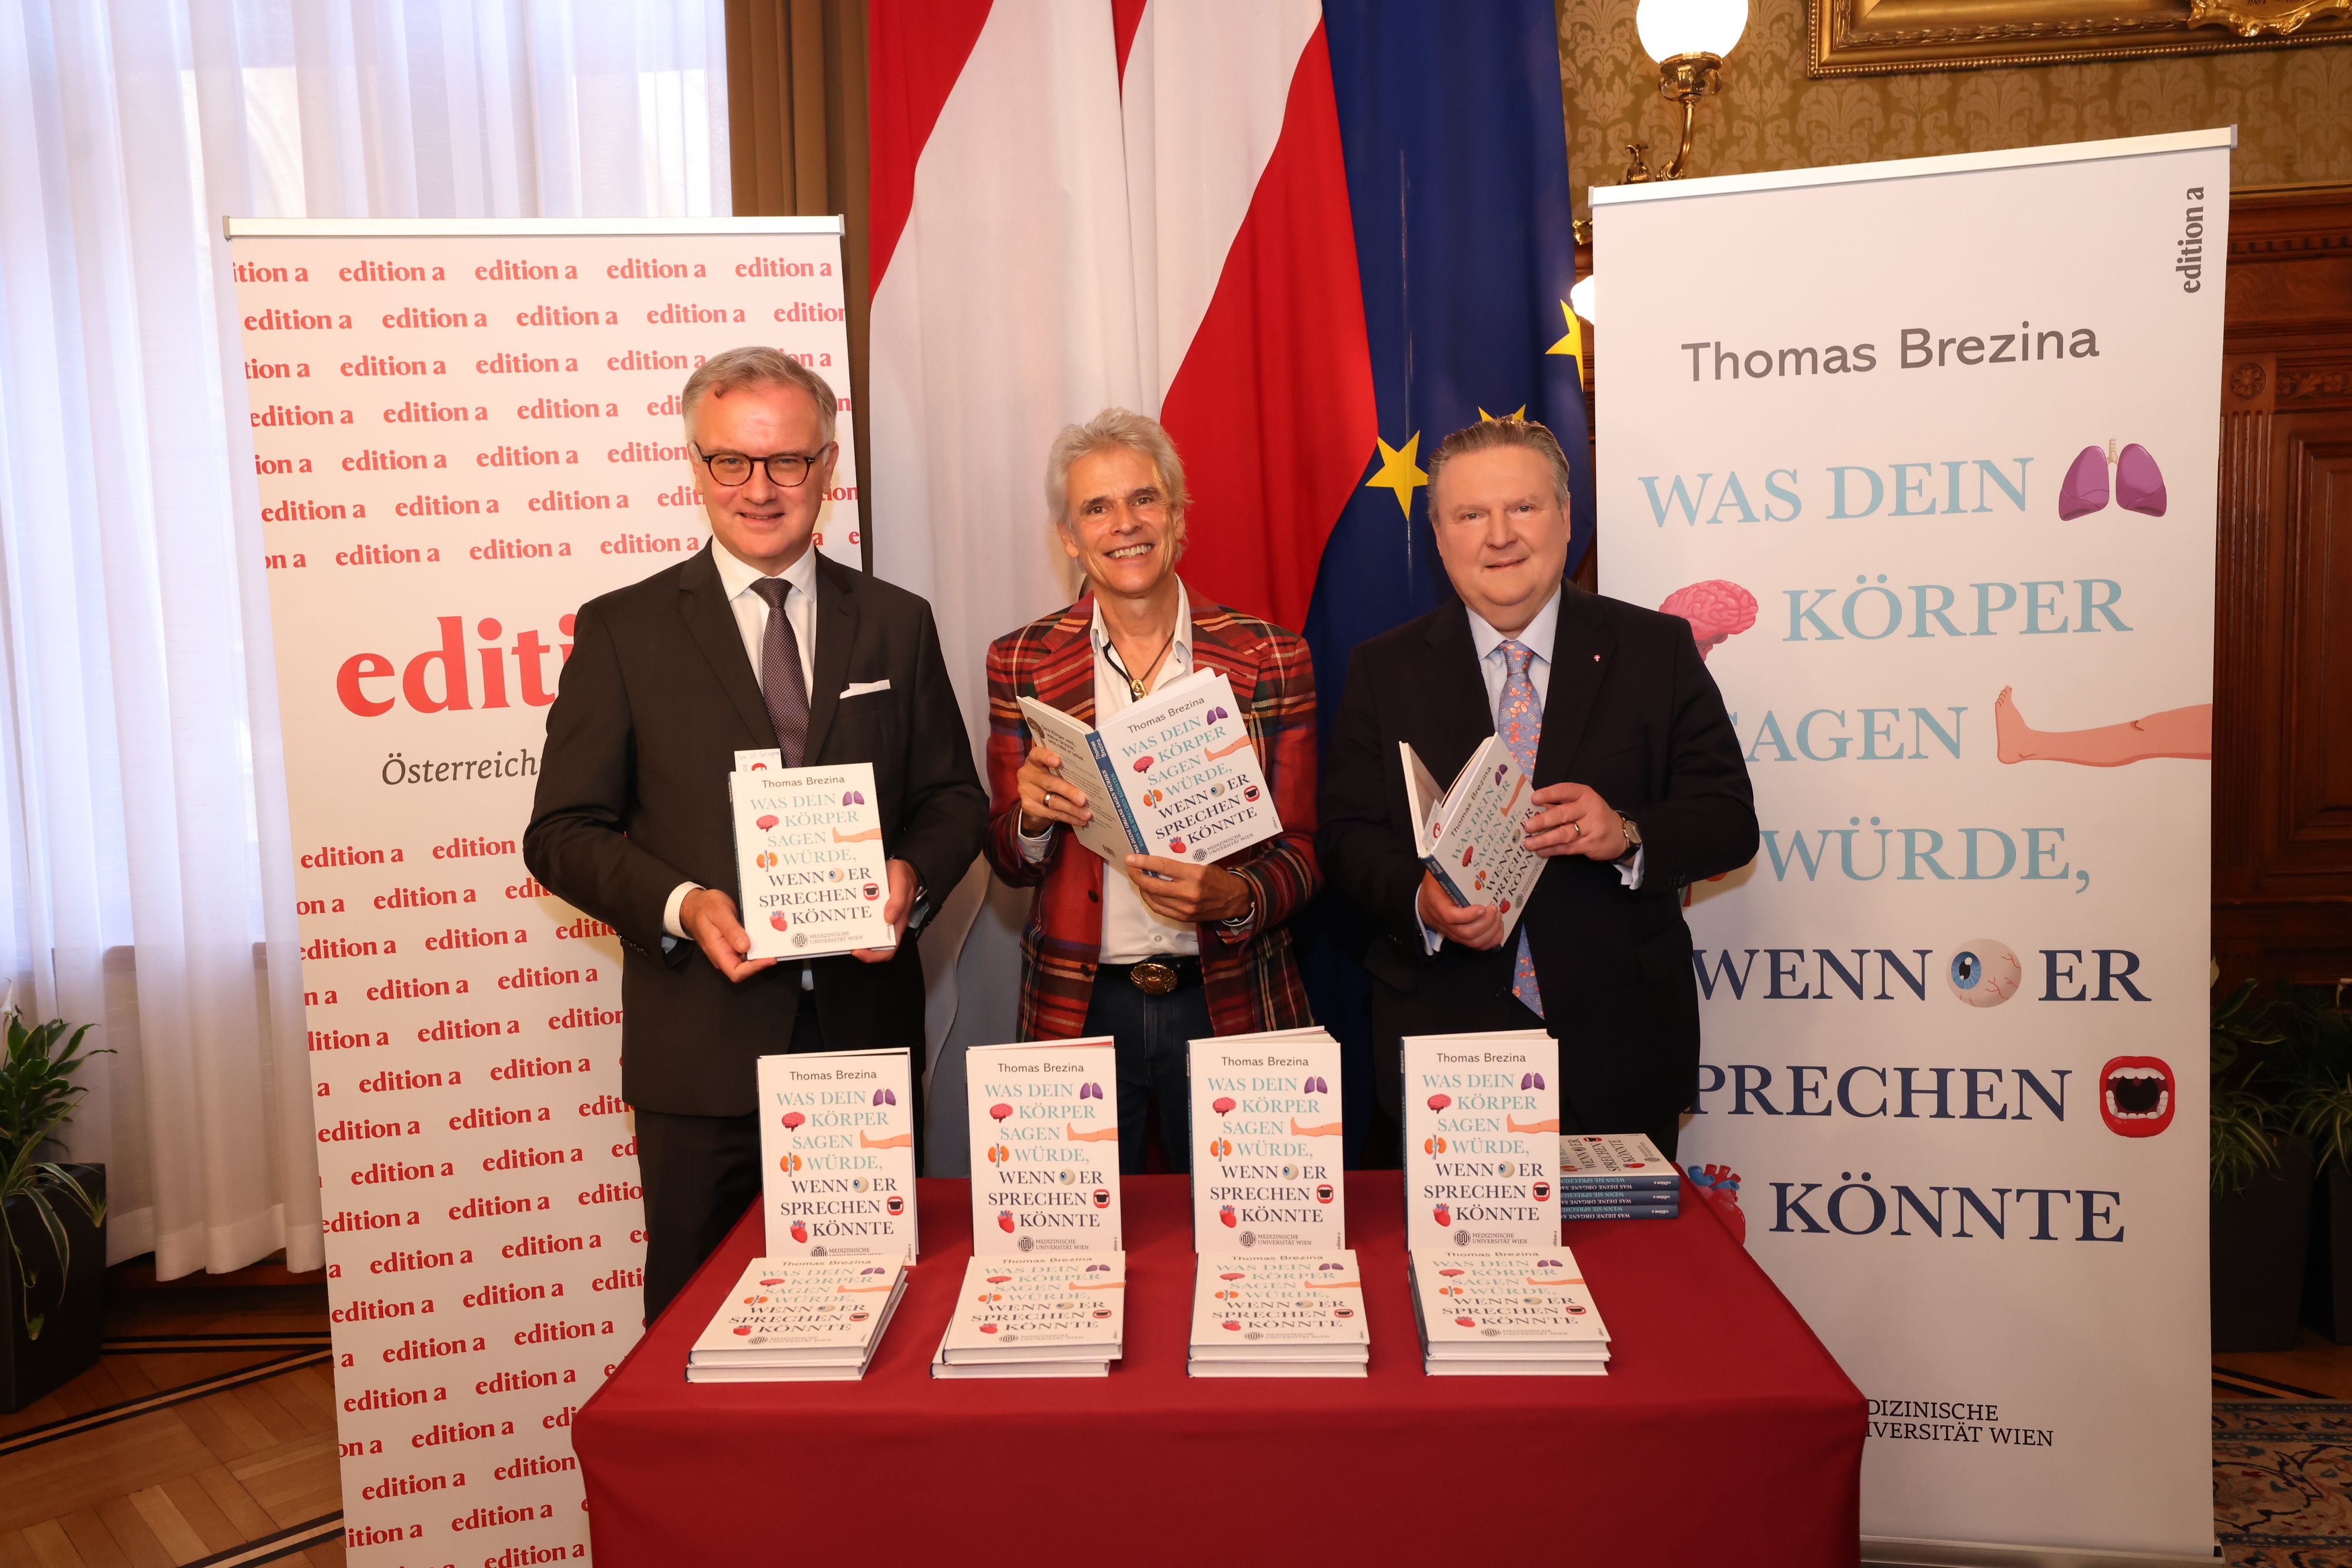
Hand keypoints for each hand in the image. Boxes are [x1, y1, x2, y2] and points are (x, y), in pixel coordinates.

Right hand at [680, 888, 778, 982]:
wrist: (695, 904)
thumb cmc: (705, 907)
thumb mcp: (719, 912)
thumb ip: (731, 930)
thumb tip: (745, 947)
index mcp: (717, 950)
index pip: (736, 972)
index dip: (754, 968)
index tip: (769, 957)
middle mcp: (723, 955)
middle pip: (745, 968)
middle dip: (762, 960)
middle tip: (777, 947)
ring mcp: (728, 951)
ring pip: (748, 960)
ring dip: (762, 953)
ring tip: (775, 941)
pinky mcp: (733, 944)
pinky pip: (747, 950)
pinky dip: (758, 945)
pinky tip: (766, 936)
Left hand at [852, 859, 915, 962]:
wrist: (901, 867)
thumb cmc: (903, 877)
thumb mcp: (901, 884)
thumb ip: (898, 901)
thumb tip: (889, 918)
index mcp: (897, 923)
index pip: (888, 949)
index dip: (873, 955)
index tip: (858, 951)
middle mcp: (886, 924)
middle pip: (873, 945)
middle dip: (858, 947)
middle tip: (844, 941)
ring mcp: (877, 918)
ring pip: (864, 933)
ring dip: (852, 934)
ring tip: (839, 929)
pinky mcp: (870, 910)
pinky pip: (860, 919)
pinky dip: (851, 920)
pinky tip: (843, 915)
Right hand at [1016, 744, 1091, 835]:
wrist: (1033, 799)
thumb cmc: (1050, 777)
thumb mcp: (1054, 770)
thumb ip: (1066, 769)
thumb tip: (1092, 778)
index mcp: (1034, 759)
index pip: (1037, 754)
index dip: (1047, 757)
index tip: (1058, 761)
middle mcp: (1027, 773)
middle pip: (1049, 782)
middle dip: (1068, 792)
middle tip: (1083, 800)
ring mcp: (1025, 791)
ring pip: (1052, 801)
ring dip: (1071, 809)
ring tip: (1087, 814)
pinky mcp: (1028, 807)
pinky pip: (1051, 813)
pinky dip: (1068, 817)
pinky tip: (1080, 820)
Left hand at [1122, 856, 1251, 923]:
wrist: (1235, 900)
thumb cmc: (1219, 878)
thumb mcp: (1203, 864)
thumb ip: (1182, 863)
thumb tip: (1158, 857)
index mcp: (1194, 874)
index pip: (1163, 866)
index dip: (1144, 862)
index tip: (1130, 858)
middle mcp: (1188, 892)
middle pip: (1153, 885)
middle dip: (1137, 876)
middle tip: (1131, 868)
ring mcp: (1185, 908)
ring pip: (1154, 898)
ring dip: (1142, 888)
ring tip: (1139, 878)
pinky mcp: (1183, 917)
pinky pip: (1160, 909)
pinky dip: (1150, 899)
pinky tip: (1148, 892)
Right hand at [1417, 871, 1504, 950]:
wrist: (1425, 905)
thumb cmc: (1435, 886)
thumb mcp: (1436, 874)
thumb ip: (1446, 868)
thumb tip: (1462, 854)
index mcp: (1438, 906)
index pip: (1451, 917)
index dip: (1468, 915)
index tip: (1482, 907)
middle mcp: (1445, 924)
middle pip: (1467, 933)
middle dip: (1486, 923)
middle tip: (1495, 908)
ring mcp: (1454, 934)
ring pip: (1474, 942)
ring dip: (1491, 931)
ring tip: (1499, 916)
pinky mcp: (1462, 938)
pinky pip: (1478, 946)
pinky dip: (1491, 940)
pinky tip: (1499, 928)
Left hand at [1522, 782, 1629, 859]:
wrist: (1620, 834)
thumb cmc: (1593, 815)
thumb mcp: (1581, 804)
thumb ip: (1560, 804)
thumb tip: (1532, 809)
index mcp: (1584, 794)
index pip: (1565, 791)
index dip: (1549, 794)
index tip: (1534, 798)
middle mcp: (1589, 809)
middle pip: (1563, 814)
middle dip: (1543, 820)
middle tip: (1527, 826)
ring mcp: (1592, 828)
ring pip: (1564, 834)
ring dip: (1544, 839)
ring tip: (1528, 843)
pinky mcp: (1591, 844)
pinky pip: (1568, 848)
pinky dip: (1552, 850)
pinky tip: (1540, 851)